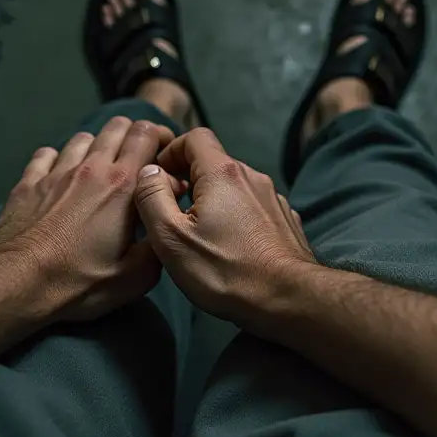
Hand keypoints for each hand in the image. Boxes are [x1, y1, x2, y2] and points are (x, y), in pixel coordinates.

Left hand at [0, 117, 175, 321]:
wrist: (18, 283)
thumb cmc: (79, 282)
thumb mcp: (135, 275)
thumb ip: (159, 241)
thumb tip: (165, 215)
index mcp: (122, 185)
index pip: (146, 134)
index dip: (161, 139)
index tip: (165, 160)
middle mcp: (91, 168)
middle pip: (117, 126)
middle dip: (133, 136)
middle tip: (138, 161)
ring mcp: (56, 172)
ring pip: (83, 138)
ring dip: (97, 148)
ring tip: (100, 171)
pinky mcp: (28, 182)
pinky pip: (47, 154)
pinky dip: (59, 160)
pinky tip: (61, 178)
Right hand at [133, 127, 315, 325]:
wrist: (288, 299)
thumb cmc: (224, 271)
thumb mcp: (170, 237)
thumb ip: (152, 197)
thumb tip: (149, 171)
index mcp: (222, 172)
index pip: (194, 137)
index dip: (171, 152)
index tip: (159, 180)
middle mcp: (252, 176)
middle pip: (214, 162)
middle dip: (189, 179)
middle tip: (172, 212)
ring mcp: (273, 198)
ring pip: (234, 186)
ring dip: (213, 200)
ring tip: (201, 234)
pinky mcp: (285, 220)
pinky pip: (253, 207)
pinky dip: (236, 216)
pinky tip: (231, 245)